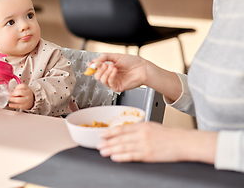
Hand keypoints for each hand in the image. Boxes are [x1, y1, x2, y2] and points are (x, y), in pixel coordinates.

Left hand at [8, 84, 34, 109]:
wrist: (31, 101)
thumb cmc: (26, 95)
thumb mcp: (23, 90)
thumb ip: (17, 90)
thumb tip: (10, 92)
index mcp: (27, 89)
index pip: (23, 86)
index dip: (17, 87)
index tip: (14, 89)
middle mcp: (28, 94)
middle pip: (21, 92)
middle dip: (14, 93)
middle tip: (10, 94)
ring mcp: (26, 100)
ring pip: (20, 100)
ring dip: (13, 99)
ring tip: (9, 98)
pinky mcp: (24, 106)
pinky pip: (18, 106)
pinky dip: (13, 105)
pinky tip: (10, 104)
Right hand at [89, 53, 146, 91]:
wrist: (142, 68)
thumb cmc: (132, 62)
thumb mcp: (116, 56)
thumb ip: (104, 57)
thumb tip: (93, 61)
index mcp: (108, 68)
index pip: (96, 69)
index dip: (92, 67)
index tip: (90, 64)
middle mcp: (110, 75)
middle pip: (97, 76)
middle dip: (99, 69)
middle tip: (105, 64)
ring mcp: (113, 82)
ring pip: (101, 80)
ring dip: (105, 72)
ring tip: (112, 66)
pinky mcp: (117, 87)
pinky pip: (109, 83)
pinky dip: (110, 76)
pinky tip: (115, 71)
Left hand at [97, 122, 217, 163]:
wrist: (185, 142)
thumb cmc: (171, 136)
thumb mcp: (154, 127)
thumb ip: (140, 129)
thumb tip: (128, 133)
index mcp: (143, 126)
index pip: (122, 128)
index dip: (110, 132)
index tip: (101, 134)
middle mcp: (141, 134)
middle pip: (120, 138)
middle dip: (107, 142)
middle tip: (98, 144)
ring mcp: (144, 144)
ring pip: (123, 147)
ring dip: (111, 149)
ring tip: (103, 151)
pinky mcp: (148, 155)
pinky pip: (131, 156)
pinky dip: (121, 156)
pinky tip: (114, 157)